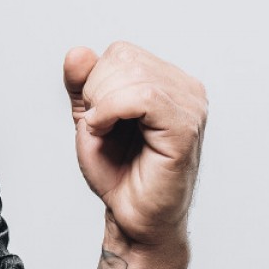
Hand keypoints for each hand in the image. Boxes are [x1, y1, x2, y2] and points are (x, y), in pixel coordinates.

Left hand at [63, 42, 207, 250]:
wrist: (132, 216)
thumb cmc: (118, 172)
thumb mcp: (90, 117)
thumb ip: (82, 83)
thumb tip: (77, 51)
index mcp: (168, 81)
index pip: (121, 53)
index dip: (95, 81)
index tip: (98, 117)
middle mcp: (186, 89)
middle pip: (124, 58)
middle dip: (96, 92)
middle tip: (102, 127)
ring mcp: (191, 106)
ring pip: (132, 75)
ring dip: (102, 105)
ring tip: (107, 133)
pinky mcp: (186, 127)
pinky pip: (143, 96)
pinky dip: (111, 111)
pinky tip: (106, 130)